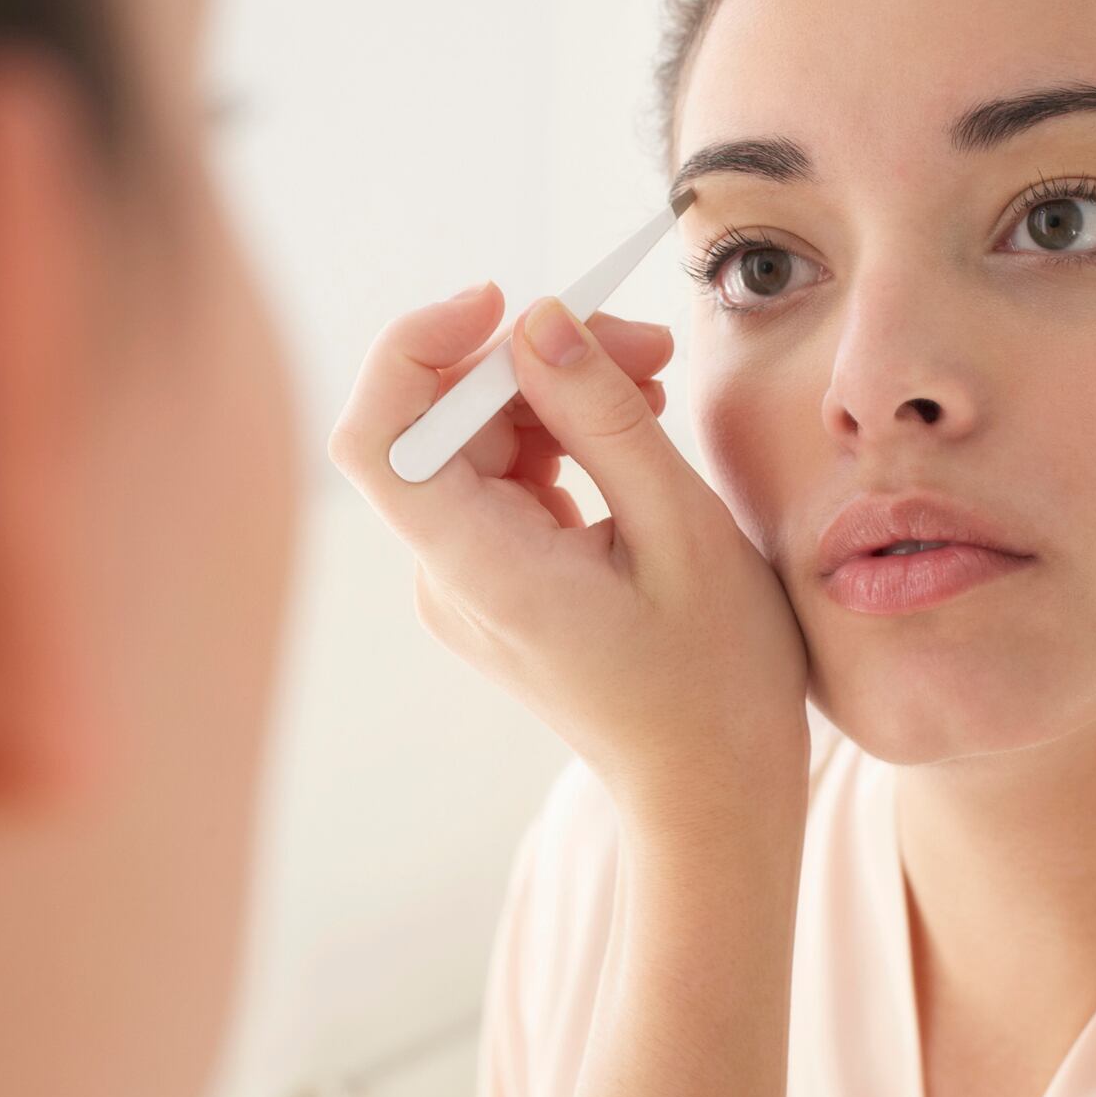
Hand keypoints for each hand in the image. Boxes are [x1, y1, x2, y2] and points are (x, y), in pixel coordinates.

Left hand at [327, 280, 810, 821]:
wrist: (713, 793)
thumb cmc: (715, 681)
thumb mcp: (681, 531)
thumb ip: (602, 418)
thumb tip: (539, 319)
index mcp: (480, 572)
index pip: (379, 437)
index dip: (417, 349)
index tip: (504, 303)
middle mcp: (449, 577)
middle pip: (439, 424)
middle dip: (530, 359)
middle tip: (645, 341)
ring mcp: (467, 582)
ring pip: (476, 443)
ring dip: (555, 393)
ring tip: (657, 380)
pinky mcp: (497, 580)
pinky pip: (504, 479)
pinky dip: (561, 438)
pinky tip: (632, 429)